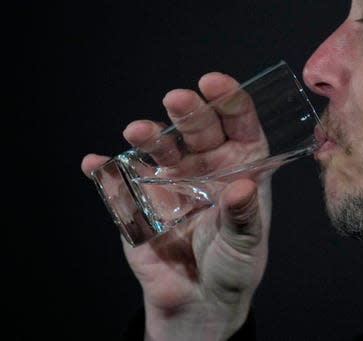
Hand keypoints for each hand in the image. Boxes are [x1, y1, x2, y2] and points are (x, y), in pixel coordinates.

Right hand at [81, 72, 270, 339]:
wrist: (198, 299)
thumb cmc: (233, 263)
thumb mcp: (246, 242)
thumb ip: (243, 216)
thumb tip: (243, 189)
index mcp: (241, 163)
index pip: (238, 122)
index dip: (229, 99)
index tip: (214, 84)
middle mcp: (206, 162)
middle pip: (198, 126)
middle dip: (188, 111)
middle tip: (177, 100)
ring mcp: (171, 176)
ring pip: (158, 145)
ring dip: (148, 135)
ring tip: (138, 131)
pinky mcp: (139, 198)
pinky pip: (119, 179)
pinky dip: (104, 170)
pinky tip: (94, 162)